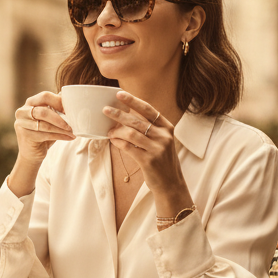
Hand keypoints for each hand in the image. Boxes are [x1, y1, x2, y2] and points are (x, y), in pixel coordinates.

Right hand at [6, 92, 73, 198]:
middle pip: (43, 111)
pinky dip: (60, 136)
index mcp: (30, 103)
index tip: (71, 109)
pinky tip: (69, 138)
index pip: (45, 96)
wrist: (32, 153)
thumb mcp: (50, 119)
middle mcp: (22, 111)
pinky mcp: (25, 136)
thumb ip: (56, 108)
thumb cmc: (43, 133)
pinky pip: (45, 135)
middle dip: (60, 118)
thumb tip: (69, 96)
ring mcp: (21, 124)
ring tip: (73, 132)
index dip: (59, 102)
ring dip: (61, 129)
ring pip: (45, 125)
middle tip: (73, 123)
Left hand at [104, 92, 192, 209]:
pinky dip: (118, 143)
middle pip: (137, 120)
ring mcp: (157, 149)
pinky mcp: (148, 161)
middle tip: (106, 110)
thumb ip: (149, 129)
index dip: (133, 101)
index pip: (149, 110)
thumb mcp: (162, 141)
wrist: (171, 184)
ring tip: (109, 131)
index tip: (119, 94)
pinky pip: (128, 147)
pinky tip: (113, 141)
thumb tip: (125, 116)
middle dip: (119, 114)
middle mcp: (164, 136)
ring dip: (117, 131)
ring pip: (131, 133)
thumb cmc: (163, 161)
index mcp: (167, 128)